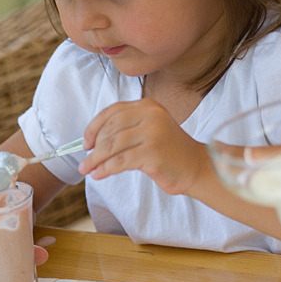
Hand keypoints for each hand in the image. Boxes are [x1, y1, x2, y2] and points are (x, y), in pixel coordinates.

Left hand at [79, 98, 207, 195]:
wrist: (195, 167)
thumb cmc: (168, 152)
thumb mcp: (148, 130)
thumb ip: (126, 129)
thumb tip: (92, 141)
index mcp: (147, 106)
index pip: (112, 112)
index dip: (94, 127)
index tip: (86, 142)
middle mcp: (150, 115)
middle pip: (110, 129)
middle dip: (93, 146)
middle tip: (84, 161)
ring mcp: (152, 133)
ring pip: (113, 145)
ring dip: (95, 159)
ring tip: (87, 170)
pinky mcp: (153, 153)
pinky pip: (120, 161)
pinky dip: (105, 168)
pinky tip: (98, 175)